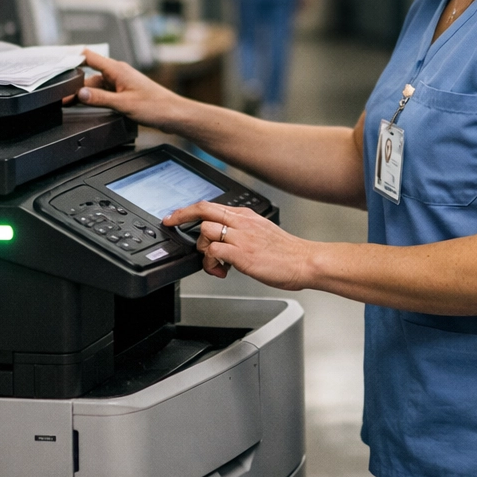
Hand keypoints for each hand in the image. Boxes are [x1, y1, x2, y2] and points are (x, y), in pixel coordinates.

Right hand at [72, 49, 185, 131]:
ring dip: (86, 94)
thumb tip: (80, 93)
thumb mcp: (123, 104)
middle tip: (61, 97)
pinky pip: (105, 93)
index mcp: (117, 70)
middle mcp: (118, 74)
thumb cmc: (156, 106)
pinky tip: (89, 107)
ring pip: (97, 86)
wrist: (173, 115)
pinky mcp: (125, 93)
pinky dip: (96, 98)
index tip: (57, 63)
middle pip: (90, 75)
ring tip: (71, 104)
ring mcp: (121, 83)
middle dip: (76, 85)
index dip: (72, 58)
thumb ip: (100, 98)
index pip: (89, 57)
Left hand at [162, 200, 309, 286]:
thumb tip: (222, 239)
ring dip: (203, 249)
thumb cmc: (286, 252)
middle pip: (203, 210)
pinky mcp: (242, 254)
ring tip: (215, 263)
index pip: (211, 205)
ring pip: (205, 232)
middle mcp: (241, 222)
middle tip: (171, 224)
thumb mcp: (261, 231)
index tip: (175, 215)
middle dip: (181, 216)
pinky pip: (214, 251)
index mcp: (245, 215)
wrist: (305, 261)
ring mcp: (241, 237)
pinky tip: (222, 270)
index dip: (188, 209)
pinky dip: (211, 262)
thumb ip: (241, 231)